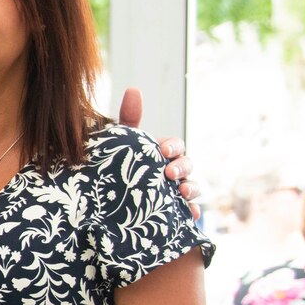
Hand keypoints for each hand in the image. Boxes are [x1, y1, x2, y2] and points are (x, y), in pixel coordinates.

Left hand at [117, 88, 198, 216]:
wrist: (111, 202)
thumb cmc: (121, 166)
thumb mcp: (124, 144)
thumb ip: (129, 119)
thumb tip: (133, 89)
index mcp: (163, 153)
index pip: (176, 146)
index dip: (173, 147)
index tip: (163, 151)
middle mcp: (174, 171)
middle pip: (188, 166)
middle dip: (182, 168)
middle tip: (169, 173)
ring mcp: (176, 191)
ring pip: (193, 188)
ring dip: (191, 189)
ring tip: (182, 193)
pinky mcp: (175, 212)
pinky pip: (189, 213)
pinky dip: (192, 213)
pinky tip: (190, 216)